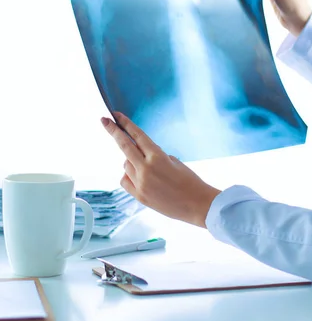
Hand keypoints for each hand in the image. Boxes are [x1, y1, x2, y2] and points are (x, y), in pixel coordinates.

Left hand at [100, 112, 220, 227]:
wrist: (197, 205)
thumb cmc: (190, 182)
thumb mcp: (175, 162)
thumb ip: (155, 156)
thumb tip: (140, 156)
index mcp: (157, 157)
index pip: (137, 136)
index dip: (125, 124)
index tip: (115, 116)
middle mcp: (146, 169)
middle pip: (124, 146)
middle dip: (114, 131)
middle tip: (104, 121)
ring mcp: (140, 183)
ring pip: (126, 164)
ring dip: (132, 161)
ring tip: (150, 169)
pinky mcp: (139, 196)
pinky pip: (125, 180)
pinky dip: (130, 175)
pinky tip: (142, 178)